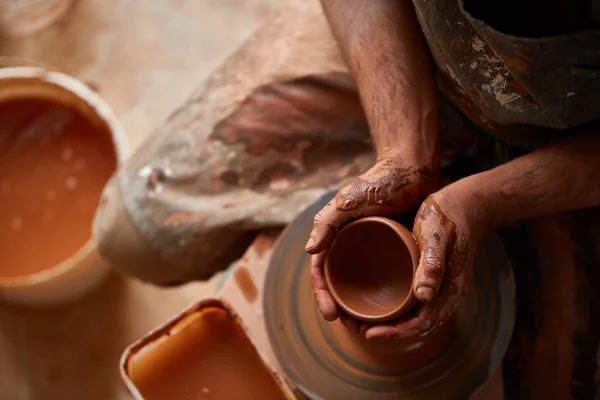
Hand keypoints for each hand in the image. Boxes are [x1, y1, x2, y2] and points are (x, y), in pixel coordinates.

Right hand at [305, 158, 437, 320]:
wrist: (412, 170)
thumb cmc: (378, 182)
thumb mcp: (348, 201)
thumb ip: (327, 222)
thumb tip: (309, 252)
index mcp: (335, 235)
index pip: (322, 271)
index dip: (322, 294)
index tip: (331, 314)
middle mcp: (349, 244)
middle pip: (338, 282)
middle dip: (338, 307)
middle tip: (350, 328)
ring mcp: (371, 248)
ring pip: (359, 284)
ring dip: (357, 308)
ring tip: (366, 328)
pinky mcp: (392, 250)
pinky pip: (383, 278)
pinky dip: (380, 296)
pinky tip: (387, 311)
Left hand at [363, 184, 492, 339]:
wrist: (469, 202)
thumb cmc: (447, 214)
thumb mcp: (437, 233)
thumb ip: (432, 262)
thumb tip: (424, 296)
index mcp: (450, 287)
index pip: (422, 323)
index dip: (395, 332)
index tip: (369, 334)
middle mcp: (449, 293)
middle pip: (419, 325)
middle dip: (390, 333)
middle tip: (359, 329)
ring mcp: (445, 287)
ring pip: (420, 318)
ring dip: (395, 325)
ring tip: (366, 322)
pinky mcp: (439, 279)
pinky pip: (420, 305)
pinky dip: (402, 311)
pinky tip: (383, 304)